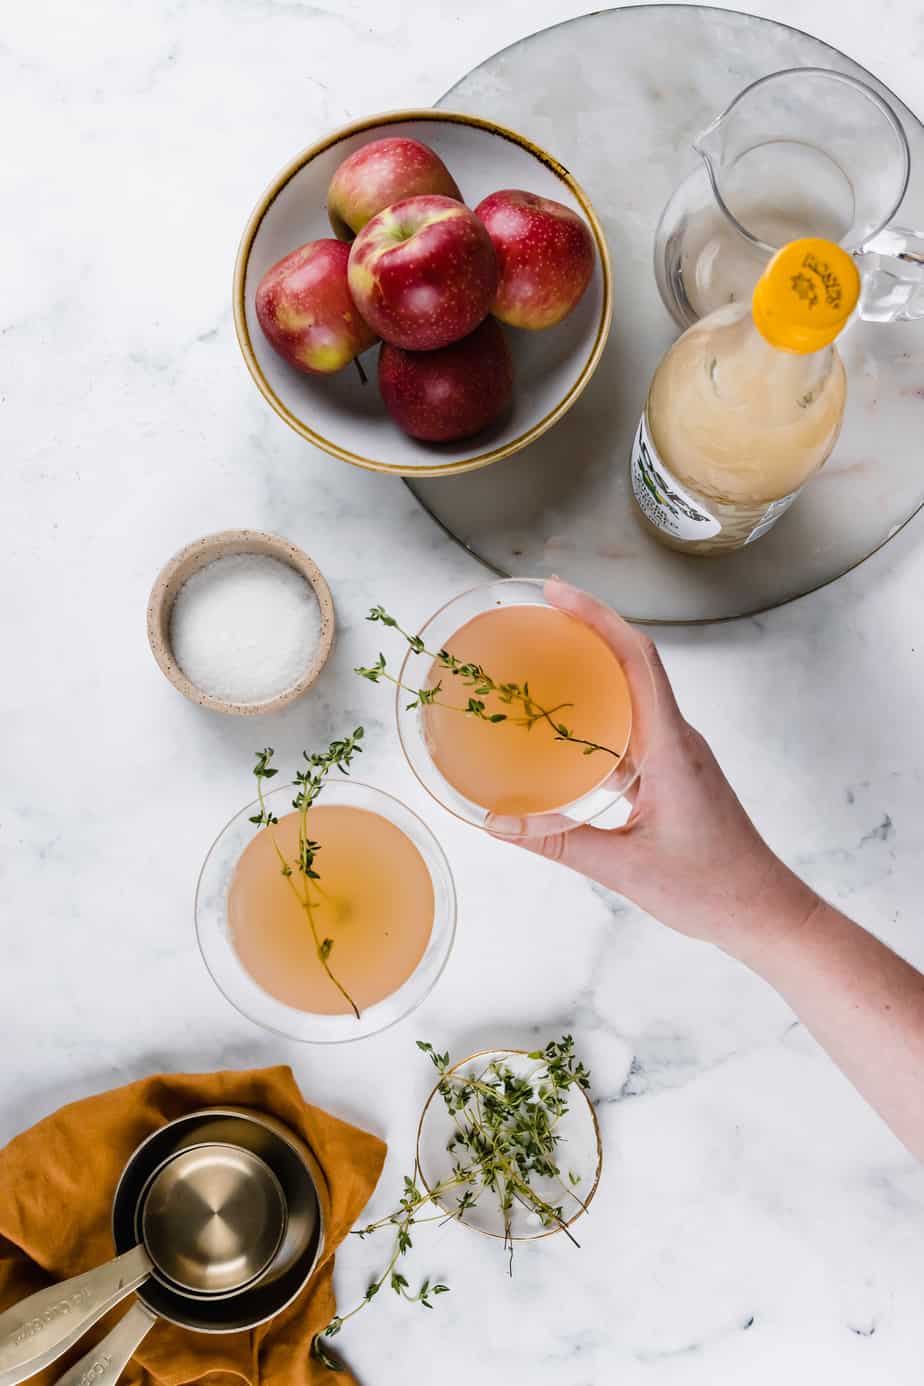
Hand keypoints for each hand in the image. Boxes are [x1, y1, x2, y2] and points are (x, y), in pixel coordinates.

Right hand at [491, 578, 817, 961]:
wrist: (765, 912)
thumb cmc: (711, 890)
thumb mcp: (624, 869)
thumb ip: (557, 842)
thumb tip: (496, 821)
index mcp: (672, 748)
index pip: (636, 660)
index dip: (598, 618)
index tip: (558, 592)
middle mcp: (678, 740)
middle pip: (633, 664)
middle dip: (588, 632)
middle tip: (538, 618)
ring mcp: (678, 756)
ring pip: (633, 697)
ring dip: (594, 674)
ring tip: (543, 665)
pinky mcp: (675, 774)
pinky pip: (633, 731)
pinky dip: (599, 720)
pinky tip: (564, 737)